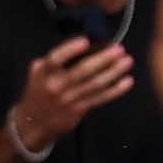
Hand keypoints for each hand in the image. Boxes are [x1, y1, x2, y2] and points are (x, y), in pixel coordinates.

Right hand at [6, 31, 135, 152]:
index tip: (86, 41)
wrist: (33, 121)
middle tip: (119, 49)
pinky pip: (101, 98)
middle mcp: (56, 85)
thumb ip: (57, 60)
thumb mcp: (39, 72)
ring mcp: (68, 98)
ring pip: (95, 84)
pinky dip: (116, 89)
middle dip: (103, 59)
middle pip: (82, 71)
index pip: (56, 58)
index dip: (70, 49)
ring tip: (128, 61)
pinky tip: (128, 81)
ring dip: (114, 72)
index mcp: (44, 71)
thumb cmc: (40, 89)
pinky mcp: (79, 109)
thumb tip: (87, 44)